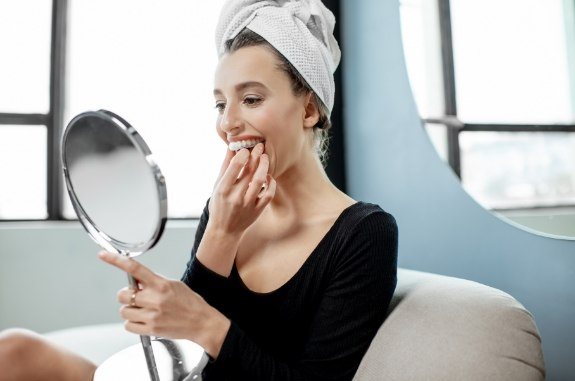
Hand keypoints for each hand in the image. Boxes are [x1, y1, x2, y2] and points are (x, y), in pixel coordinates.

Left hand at [98, 251, 229, 357]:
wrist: (201, 323)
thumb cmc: (190, 303)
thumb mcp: (174, 285)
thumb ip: (154, 282)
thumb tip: (136, 279)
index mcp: (161, 284)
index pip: (134, 269)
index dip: (116, 261)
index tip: (103, 255)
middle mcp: (155, 299)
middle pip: (123, 294)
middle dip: (127, 295)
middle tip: (138, 298)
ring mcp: (152, 315)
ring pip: (124, 311)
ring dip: (130, 310)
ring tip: (145, 311)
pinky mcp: (150, 329)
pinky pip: (128, 325)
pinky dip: (133, 323)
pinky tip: (145, 320)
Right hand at [208, 143, 276, 236]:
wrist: (224, 231)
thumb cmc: (219, 205)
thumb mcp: (217, 186)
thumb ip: (226, 167)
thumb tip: (232, 147)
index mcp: (223, 189)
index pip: (234, 167)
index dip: (242, 154)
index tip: (246, 148)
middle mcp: (235, 197)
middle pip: (249, 172)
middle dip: (256, 156)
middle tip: (260, 146)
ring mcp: (247, 204)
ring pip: (260, 181)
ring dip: (264, 166)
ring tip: (265, 157)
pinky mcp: (257, 210)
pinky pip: (268, 194)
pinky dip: (271, 183)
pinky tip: (268, 176)